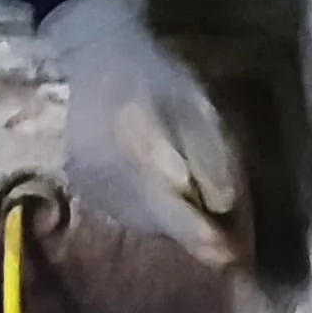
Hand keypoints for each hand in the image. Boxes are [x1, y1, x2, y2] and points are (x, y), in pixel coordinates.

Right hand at [39, 0, 244, 268]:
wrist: (95, 55)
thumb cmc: (155, 74)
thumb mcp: (196, 102)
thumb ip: (210, 152)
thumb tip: (222, 204)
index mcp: (137, 142)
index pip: (171, 201)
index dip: (200, 233)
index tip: (230, 257)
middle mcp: (105, 167)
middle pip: (157, 219)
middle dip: (191, 233)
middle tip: (224, 244)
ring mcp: (88, 179)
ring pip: (140, 220)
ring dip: (171, 223)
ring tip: (195, 212)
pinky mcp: (81, 185)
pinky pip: (123, 212)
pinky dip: (149, 213)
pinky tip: (163, 196)